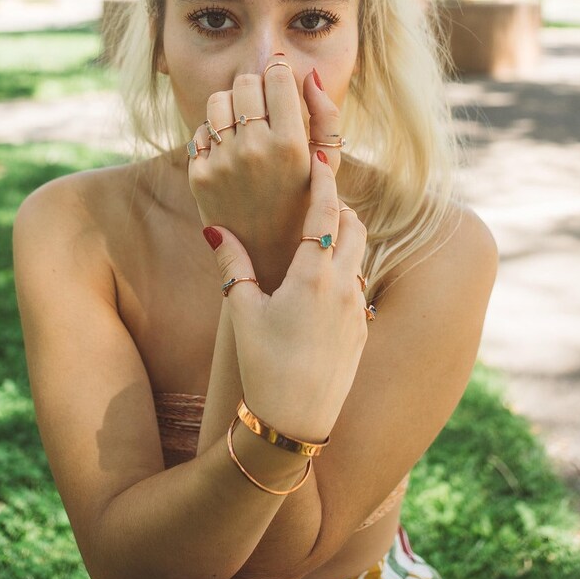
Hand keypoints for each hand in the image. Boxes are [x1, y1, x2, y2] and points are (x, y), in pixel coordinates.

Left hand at [188, 59, 344, 288]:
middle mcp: (254, 151)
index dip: (279, 71)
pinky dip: (215, 134)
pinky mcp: (198, 176)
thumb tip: (310, 74)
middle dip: (256, 87)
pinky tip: (231, 151)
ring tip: (246, 125)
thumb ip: (326, 115)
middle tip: (265, 107)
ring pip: (218, 100)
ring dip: (232, 105)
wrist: (268, 256)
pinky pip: (201, 130)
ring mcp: (222, 163)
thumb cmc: (306, 204)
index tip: (281, 78)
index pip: (276, 76)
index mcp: (290, 145)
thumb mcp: (328, 164)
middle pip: (245, 83)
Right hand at [203, 151, 368, 442]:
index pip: (325, 212)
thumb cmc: (263, 365)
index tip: (320, 156)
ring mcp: (358, 308)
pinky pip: (360, 282)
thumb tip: (216, 228)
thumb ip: (232, 264)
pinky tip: (321, 278)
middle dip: (337, 205)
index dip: (323, 181)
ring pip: (361, 253)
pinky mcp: (363, 329)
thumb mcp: (242, 311)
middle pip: (353, 225)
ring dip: (345, 235)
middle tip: (315, 195)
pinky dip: (346, 266)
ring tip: (317, 232)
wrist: (294, 422)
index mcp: (312, 276)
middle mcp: (342, 286)